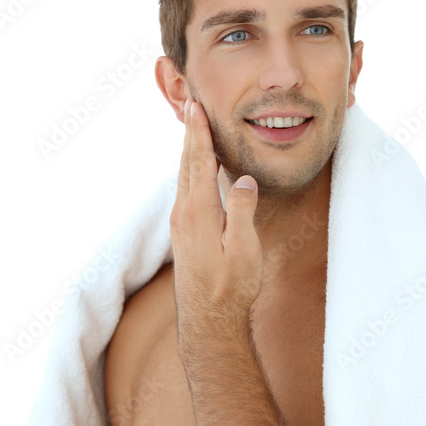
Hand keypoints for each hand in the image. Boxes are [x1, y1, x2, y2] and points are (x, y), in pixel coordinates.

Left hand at [170, 97, 263, 351]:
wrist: (208, 321)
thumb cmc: (231, 287)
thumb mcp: (244, 249)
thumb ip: (243, 211)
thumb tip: (243, 180)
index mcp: (199, 211)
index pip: (199, 162)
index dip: (198, 133)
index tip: (195, 108)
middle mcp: (184, 213)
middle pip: (187, 163)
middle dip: (190, 133)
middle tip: (190, 105)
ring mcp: (181, 223)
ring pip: (184, 176)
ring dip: (189, 150)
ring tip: (193, 129)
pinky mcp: (184, 233)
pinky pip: (186, 190)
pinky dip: (191, 170)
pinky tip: (196, 169)